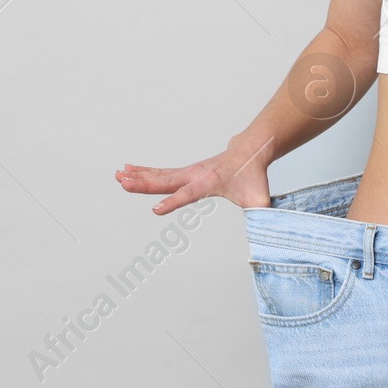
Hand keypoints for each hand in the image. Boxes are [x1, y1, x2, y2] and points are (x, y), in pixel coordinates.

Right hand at [116, 141, 275, 214]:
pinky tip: (126, 170)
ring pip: (160, 175)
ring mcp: (189, 171)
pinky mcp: (185, 171)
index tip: (155, 211)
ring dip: (138, 176)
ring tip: (117, 176)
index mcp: (210, 182)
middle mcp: (195, 174)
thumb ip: (263, 216)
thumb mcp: (261, 199)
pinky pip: (161, 172)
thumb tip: (270, 237)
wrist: (251, 151)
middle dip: (144, 184)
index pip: (188, 194)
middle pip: (166, 180)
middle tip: (123, 182)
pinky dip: (144, 171)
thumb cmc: (254, 178)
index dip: (174, 202)